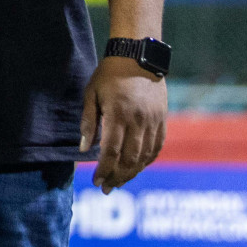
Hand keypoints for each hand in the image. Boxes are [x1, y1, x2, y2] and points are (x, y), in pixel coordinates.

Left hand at [80, 56, 166, 193]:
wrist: (138, 57)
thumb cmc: (108, 75)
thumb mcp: (91, 94)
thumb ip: (88, 123)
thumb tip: (84, 150)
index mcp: (117, 114)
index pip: (111, 151)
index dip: (104, 170)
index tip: (96, 181)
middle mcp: (138, 120)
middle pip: (129, 159)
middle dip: (117, 177)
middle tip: (106, 189)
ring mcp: (153, 121)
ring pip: (144, 157)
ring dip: (132, 173)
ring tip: (119, 182)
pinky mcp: (162, 120)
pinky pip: (156, 147)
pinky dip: (147, 161)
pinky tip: (137, 168)